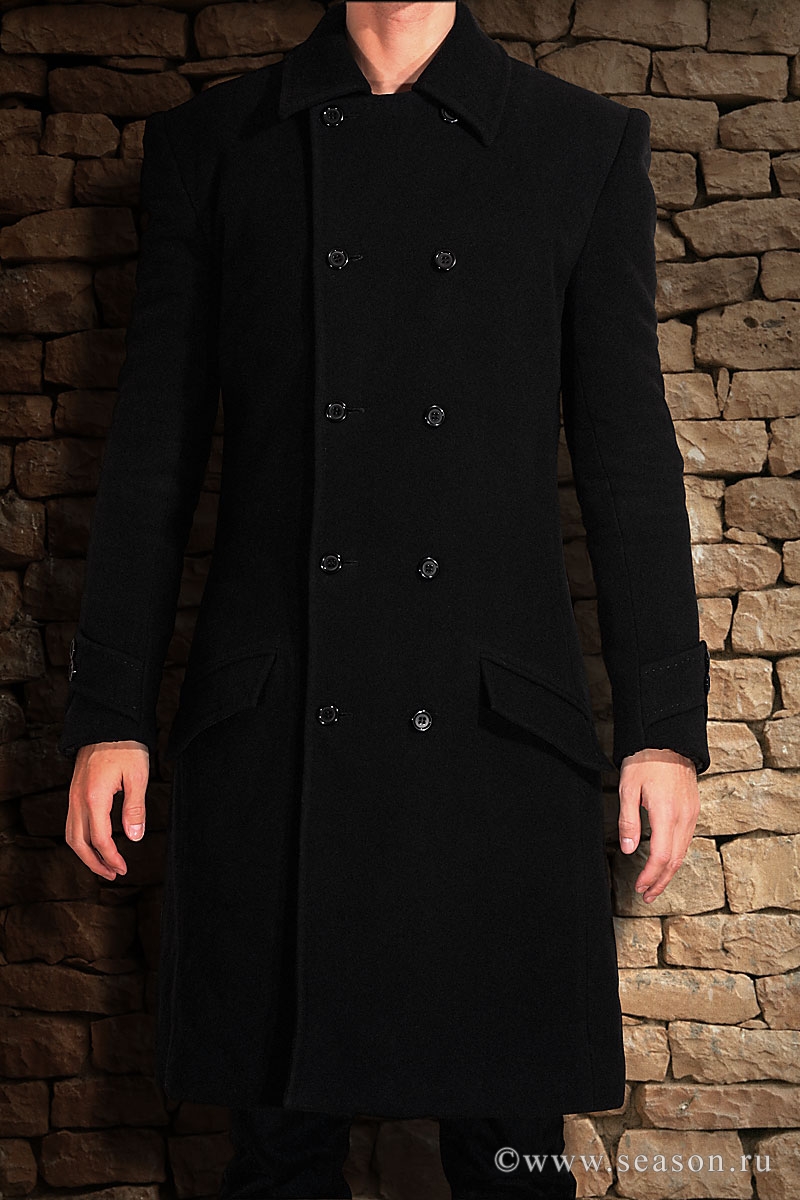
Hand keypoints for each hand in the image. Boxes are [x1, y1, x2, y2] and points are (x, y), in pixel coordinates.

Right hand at [65, 741, 149, 880]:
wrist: (108, 723)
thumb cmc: (126, 746)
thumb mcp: (138, 776)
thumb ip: (135, 808)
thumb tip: (134, 837)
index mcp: (94, 797)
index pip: (99, 839)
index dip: (111, 857)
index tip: (123, 868)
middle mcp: (78, 799)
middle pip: (78, 842)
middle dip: (94, 862)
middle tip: (113, 873)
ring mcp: (73, 795)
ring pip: (71, 834)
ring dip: (85, 853)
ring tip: (104, 863)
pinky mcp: (75, 791)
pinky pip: (72, 822)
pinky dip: (81, 838)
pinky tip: (95, 841)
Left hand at [617, 748, 699, 903]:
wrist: (669, 740)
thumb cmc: (646, 760)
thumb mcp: (628, 788)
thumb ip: (628, 821)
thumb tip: (628, 849)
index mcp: (667, 813)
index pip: (662, 856)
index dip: (651, 876)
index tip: (640, 887)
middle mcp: (684, 817)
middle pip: (676, 860)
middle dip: (660, 881)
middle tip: (647, 895)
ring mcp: (692, 814)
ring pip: (684, 852)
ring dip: (669, 871)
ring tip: (655, 884)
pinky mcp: (693, 810)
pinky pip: (687, 840)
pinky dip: (676, 856)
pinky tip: (666, 861)